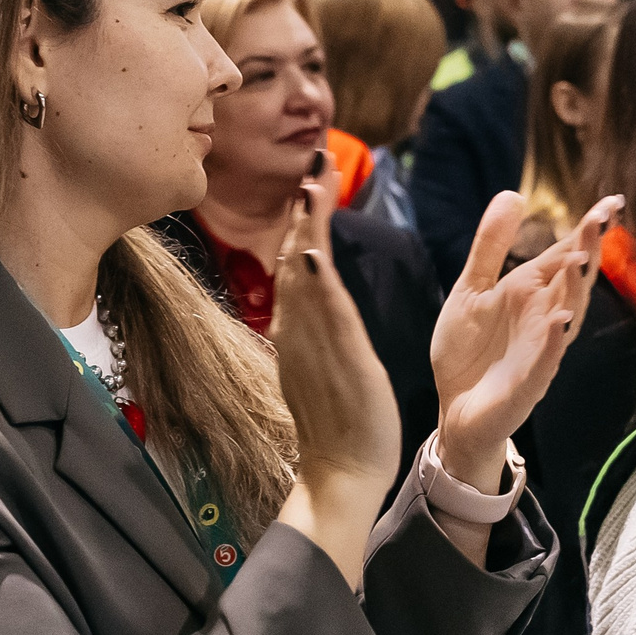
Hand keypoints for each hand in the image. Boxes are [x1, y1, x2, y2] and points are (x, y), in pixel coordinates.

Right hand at [268, 172, 399, 586]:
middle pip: (295, 255)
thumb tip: (313, 307)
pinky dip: (317, 279)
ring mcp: (311, 345)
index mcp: (297, 332)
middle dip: (305, 206)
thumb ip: (316, 335)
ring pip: (305, 273)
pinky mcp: (336, 360)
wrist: (340, 476)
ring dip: (310, 225)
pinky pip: (325, 312)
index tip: (309, 182)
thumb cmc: (338, 430)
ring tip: (316, 179)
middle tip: (316, 158)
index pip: (296, 265)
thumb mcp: (324, 368)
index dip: (302, 221)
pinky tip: (313, 249)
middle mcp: (297, 331)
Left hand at [430, 190, 620, 487]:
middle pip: (572, 282)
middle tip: (600, 220)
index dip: (587, 230)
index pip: (565, 255)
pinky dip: (553, 342)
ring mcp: (540, 351)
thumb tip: (513, 194)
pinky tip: (559, 321)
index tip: (612, 202)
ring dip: (574, 291)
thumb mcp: (472, 289)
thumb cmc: (469, 351)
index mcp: (531, 292)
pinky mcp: (527, 384)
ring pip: (566, 317)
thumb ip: (491, 246)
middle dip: (587, 252)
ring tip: (580, 260)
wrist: (454, 408)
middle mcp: (544, 318)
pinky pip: (544, 361)